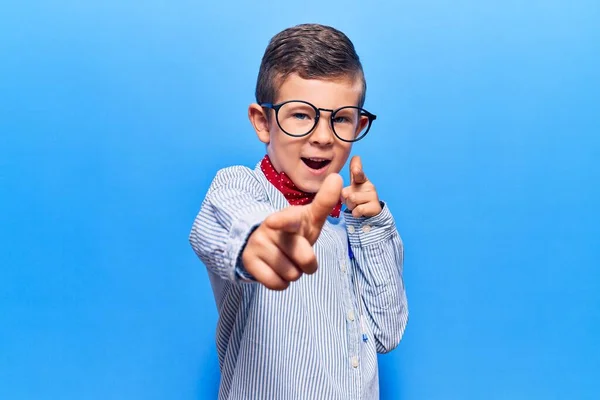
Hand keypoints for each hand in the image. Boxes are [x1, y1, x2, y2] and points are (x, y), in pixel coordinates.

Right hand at [241, 173, 342, 289]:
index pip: (288, 218)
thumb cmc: (296, 232)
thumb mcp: (311, 218)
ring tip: (286, 260)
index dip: (281, 221)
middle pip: (305, 258)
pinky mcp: (249, 261)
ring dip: (294, 273)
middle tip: (300, 254)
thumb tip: (336, 177)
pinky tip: (276, 270)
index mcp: (290, 216)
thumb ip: (325, 201)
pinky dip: (281, 282)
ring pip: (291, 274)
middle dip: (308, 263)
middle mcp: (270, 227)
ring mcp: (258, 244)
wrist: (268, 244)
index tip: (272, 223)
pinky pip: (276, 284)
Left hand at [341, 155, 381, 217]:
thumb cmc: (358, 199)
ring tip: (357, 206)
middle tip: (352, 201)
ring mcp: (373, 196)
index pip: (358, 173)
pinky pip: (358, 210)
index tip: (355, 165)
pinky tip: (360, 212)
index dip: (356, 169)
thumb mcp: (352, 186)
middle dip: (345, 199)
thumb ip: (352, 174)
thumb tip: (356, 156)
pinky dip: (355, 213)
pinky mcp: (375, 207)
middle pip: (347, 192)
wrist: (370, 215)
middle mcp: (369, 186)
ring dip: (351, 206)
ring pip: (352, 200)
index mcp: (361, 180)